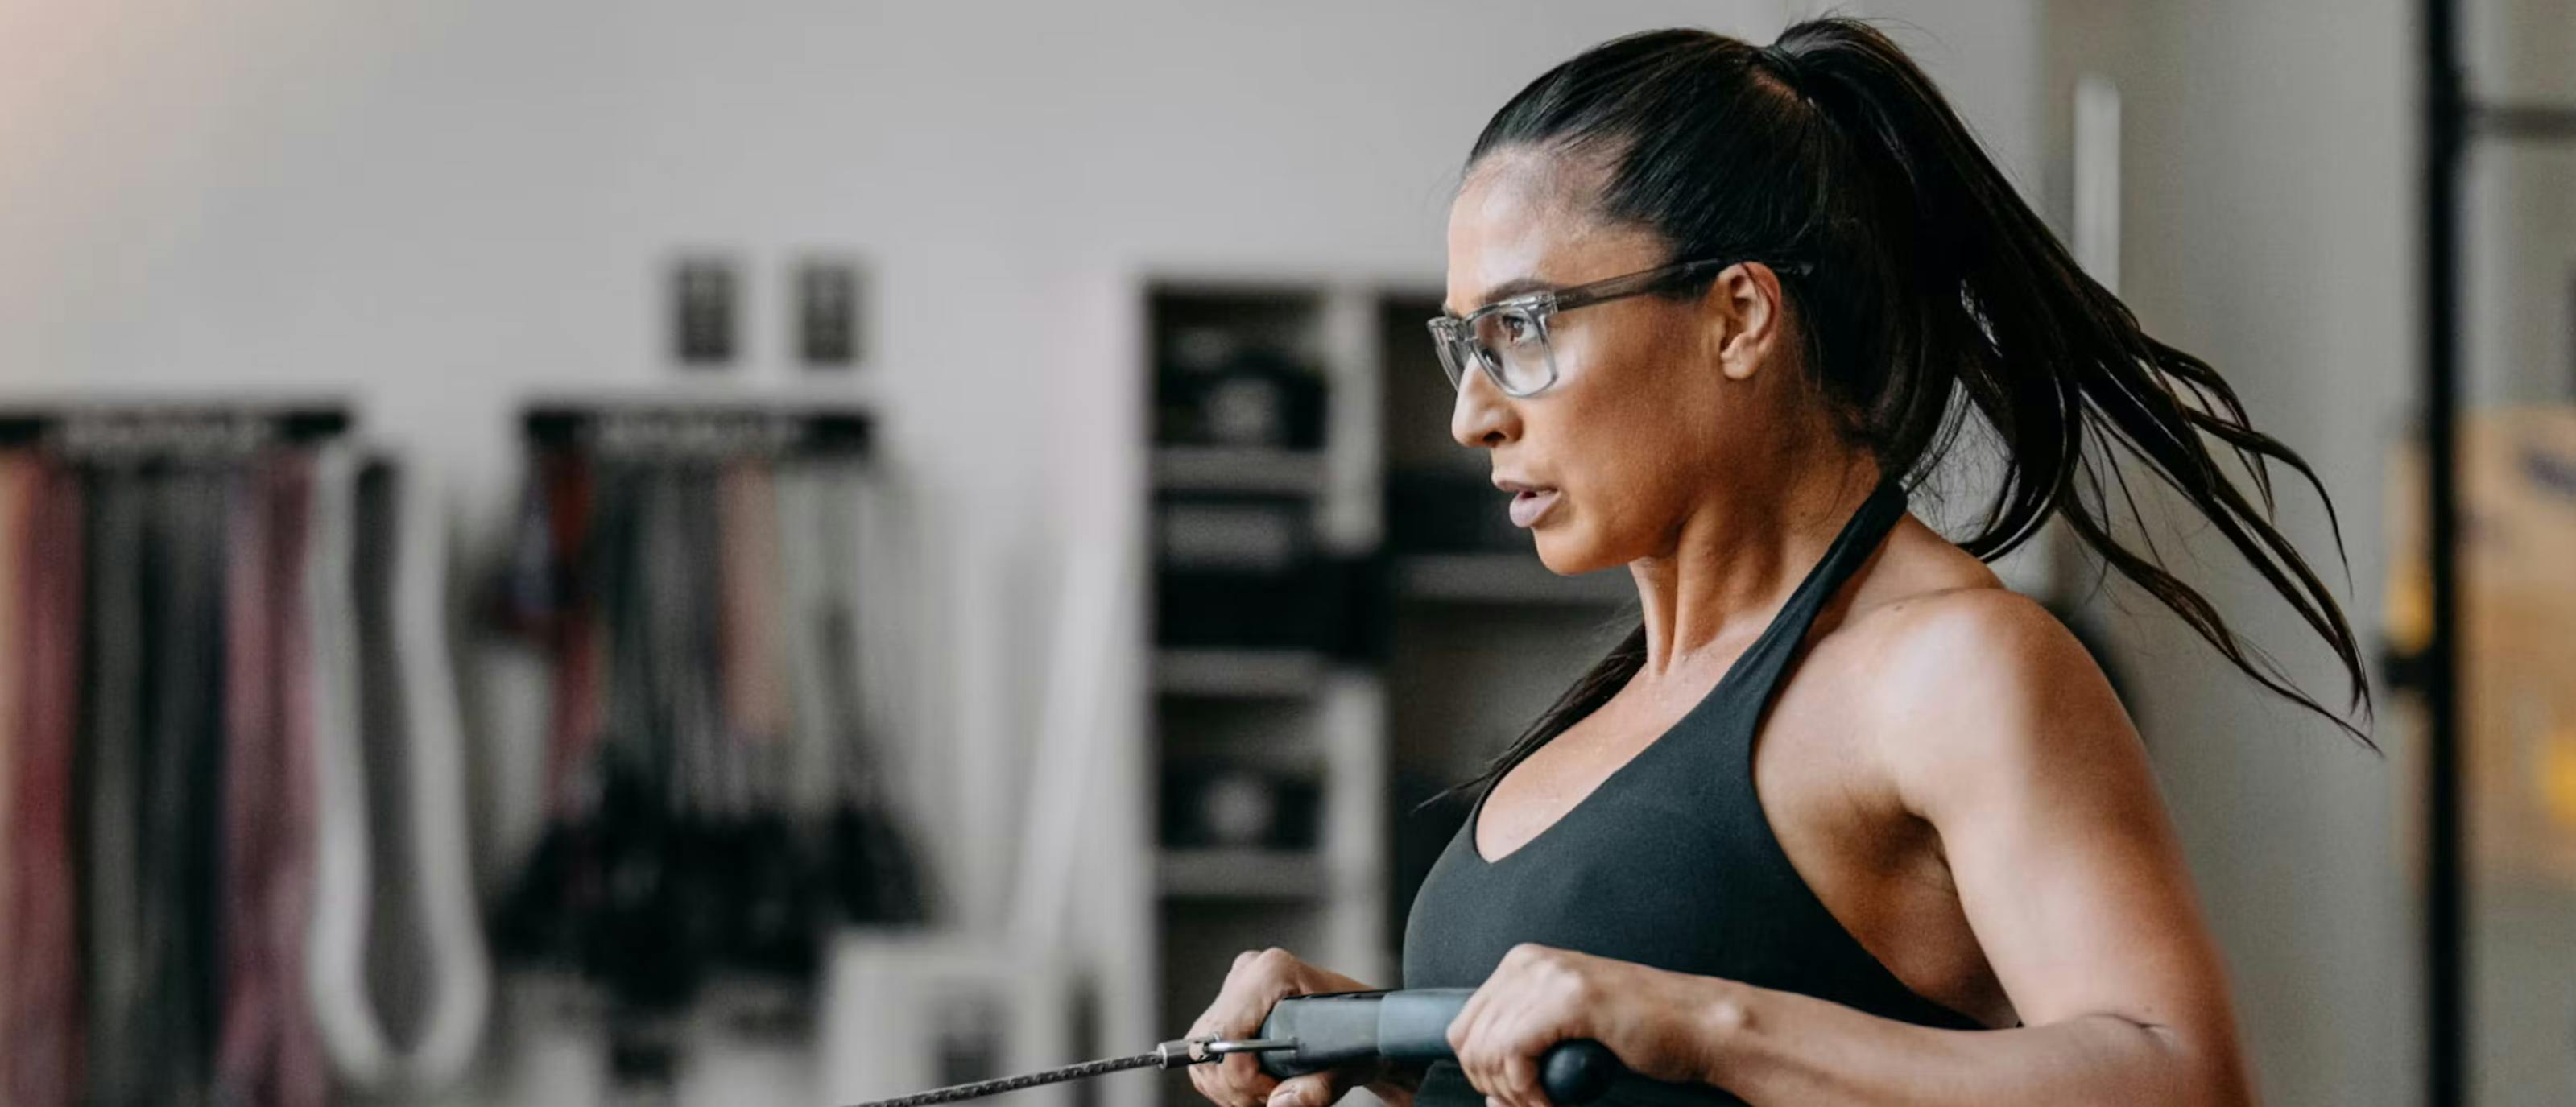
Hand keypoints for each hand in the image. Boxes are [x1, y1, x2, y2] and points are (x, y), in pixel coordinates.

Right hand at [1186, 947, 1409, 1106]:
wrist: (1366, 1030)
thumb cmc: (1362, 1037)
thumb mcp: (1347, 1067)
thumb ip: (1316, 1089)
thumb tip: (1282, 1105)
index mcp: (1271, 971)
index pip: (1228, 1034)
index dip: (1245, 1076)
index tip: (1275, 1093)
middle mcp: (1246, 974)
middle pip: (1210, 1047)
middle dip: (1238, 1086)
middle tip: (1276, 1097)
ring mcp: (1233, 991)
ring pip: (1203, 1056)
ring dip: (1231, 1088)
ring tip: (1270, 1093)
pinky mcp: (1226, 1009)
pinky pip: (1205, 1058)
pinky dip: (1226, 1082)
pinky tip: (1258, 1086)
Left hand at [1448, 944, 1725, 1106]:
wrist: (1700, 1027)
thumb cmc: (1642, 1035)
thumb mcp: (1566, 1035)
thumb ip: (1523, 1053)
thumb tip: (1488, 1096)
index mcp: (1522, 964)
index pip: (1463, 1028)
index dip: (1483, 1074)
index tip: (1520, 1094)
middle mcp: (1528, 962)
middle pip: (1467, 1042)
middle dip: (1495, 1086)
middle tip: (1535, 1103)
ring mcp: (1548, 975)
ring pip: (1486, 1052)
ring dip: (1514, 1094)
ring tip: (1547, 1104)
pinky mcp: (1570, 997)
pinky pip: (1513, 1056)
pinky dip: (1528, 1093)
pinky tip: (1554, 1102)